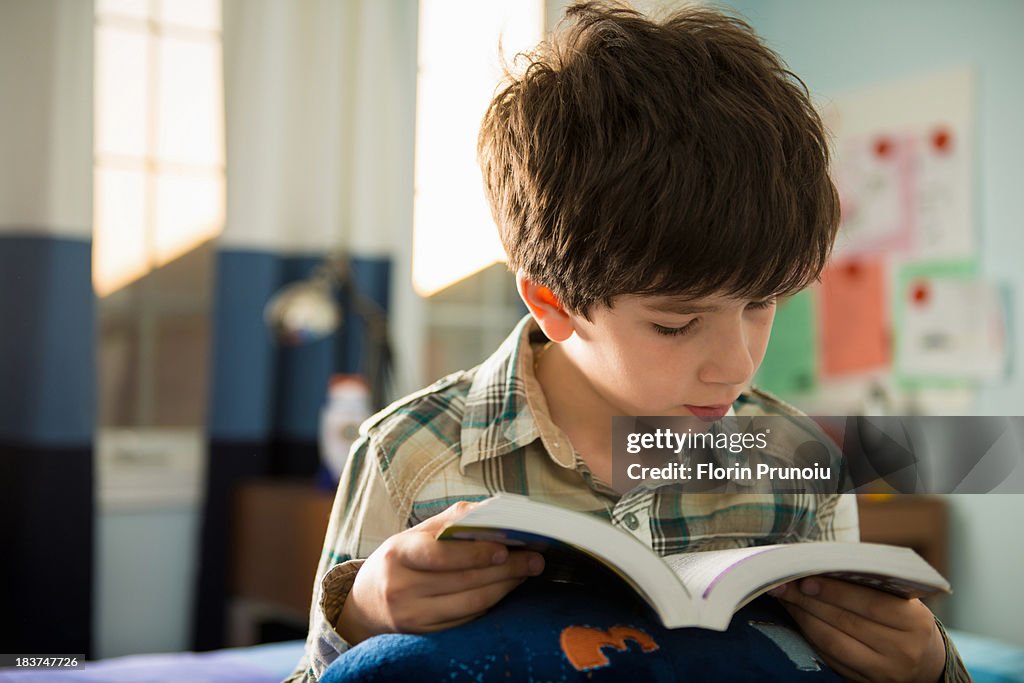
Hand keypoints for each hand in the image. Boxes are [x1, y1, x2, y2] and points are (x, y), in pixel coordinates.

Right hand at [336, 501, 544, 643]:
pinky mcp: (424, 635)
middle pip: (464, 579)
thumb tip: (494, 510)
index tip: (505, 548)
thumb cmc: (399, 560)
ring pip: (471, 602)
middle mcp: (401, 587)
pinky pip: (467, 619)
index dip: (475, 552)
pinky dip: (492, 603)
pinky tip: (506, 589)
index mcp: (398, 553)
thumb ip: (451, 520)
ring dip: (506, 586)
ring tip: (527, 571)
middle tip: (535, 558)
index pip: (439, 553)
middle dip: (506, 568)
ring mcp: (412, 615)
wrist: (365, 604)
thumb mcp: (415, 534)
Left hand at [770, 577, 945, 682]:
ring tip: (786, 598)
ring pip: (833, 643)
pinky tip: (798, 618)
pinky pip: (830, 658)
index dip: (835, 591)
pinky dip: (809, 636)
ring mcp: (883, 671)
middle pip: (846, 622)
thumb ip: (868, 584)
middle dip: (809, 601)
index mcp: (915, 622)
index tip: (805, 578)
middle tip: (783, 583)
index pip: (870, 603)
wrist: (926, 661)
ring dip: (803, 618)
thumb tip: (819, 566)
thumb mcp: (900, 599)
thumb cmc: (905, 618)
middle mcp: (902, 650)